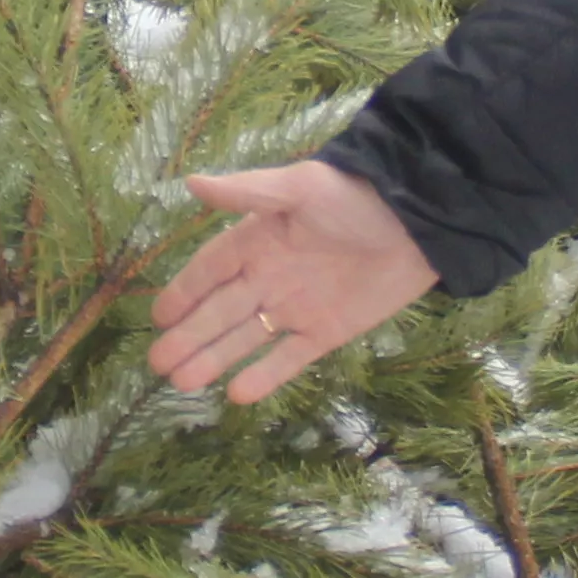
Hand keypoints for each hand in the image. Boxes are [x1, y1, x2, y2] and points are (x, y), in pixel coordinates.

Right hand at [150, 161, 437, 403]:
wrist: (419, 222)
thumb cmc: (355, 197)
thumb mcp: (299, 187)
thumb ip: (246, 192)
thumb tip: (190, 182)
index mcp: (258, 240)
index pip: (210, 269)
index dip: (184, 292)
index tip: (158, 317)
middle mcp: (270, 277)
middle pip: (221, 311)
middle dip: (190, 336)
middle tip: (158, 363)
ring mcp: (297, 307)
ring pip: (246, 339)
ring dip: (215, 359)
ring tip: (182, 382)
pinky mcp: (327, 332)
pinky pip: (289, 358)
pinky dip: (265, 376)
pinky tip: (237, 394)